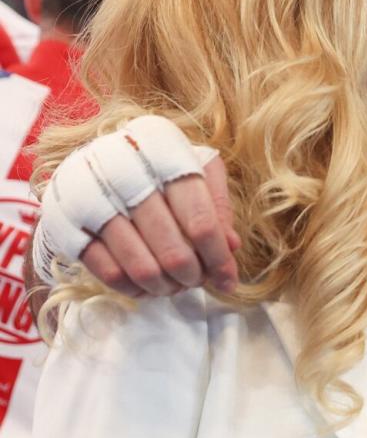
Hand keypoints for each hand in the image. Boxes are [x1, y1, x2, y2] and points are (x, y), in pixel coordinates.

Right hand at [35, 116, 240, 297]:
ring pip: (142, 268)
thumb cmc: (155, 163)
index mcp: (162, 150)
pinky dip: (134, 288)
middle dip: (193, 276)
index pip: (201, 220)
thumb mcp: (194, 166)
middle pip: (173, 251)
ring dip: (166, 286)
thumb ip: (217, 205)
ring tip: (174, 284)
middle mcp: (122, 170)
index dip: (218, 257)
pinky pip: (109, 274)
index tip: (229, 279)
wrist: (91, 156)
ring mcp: (89, 198)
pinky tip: (146, 284)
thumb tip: (230, 248)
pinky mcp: (65, 223)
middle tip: (198, 281)